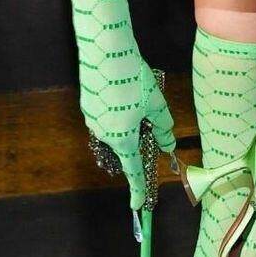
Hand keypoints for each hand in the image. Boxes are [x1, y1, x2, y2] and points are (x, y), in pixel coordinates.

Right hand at [82, 62, 177, 210]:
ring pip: (115, 128)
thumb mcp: (156, 104)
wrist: (105, 51)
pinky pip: (105, 114)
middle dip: (138, 135)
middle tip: (148, 111)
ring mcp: (92, 120)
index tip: (139, 205)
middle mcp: (104, 134)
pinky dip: (116, 107)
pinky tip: (121, 87)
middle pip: (125, 144)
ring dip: (127, 119)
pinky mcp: (87, 105)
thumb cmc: (133, 79)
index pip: (133, 171)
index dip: (138, 189)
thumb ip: (163, 127)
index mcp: (123, 139)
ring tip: (135, 92)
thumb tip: (168, 144)